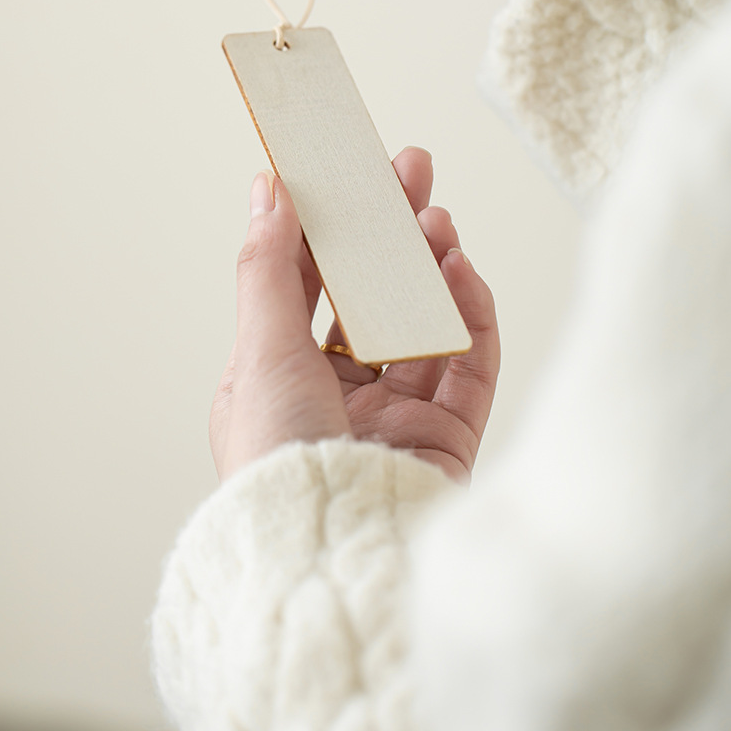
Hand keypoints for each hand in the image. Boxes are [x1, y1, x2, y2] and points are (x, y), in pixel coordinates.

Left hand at [210, 147, 499, 483]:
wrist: (332, 563)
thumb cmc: (277, 472)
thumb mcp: (260, 354)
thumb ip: (270, 268)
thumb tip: (267, 190)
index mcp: (279, 380)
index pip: (308, 284)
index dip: (328, 224)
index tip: (345, 167)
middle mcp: (335, 399)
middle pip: (372, 295)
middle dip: (390, 231)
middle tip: (411, 170)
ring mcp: (395, 420)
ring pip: (422, 322)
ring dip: (430, 265)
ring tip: (436, 218)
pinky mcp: (448, 442)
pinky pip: (468, 365)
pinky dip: (470, 314)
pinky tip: (460, 271)